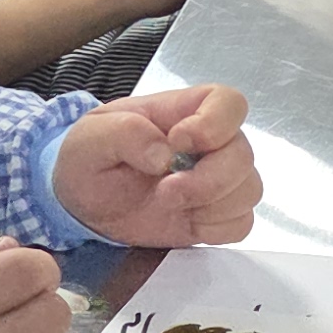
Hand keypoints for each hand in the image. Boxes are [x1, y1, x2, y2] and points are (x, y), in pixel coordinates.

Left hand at [50, 84, 258, 245]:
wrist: (83, 204)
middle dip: (209, 180)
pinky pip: (241, 223)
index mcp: (184, 111)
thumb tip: (165, 154)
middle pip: (243, 154)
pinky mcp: (216, 215)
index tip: (179, 142)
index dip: (216, 124)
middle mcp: (211, 143)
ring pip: (249, 191)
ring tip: (169, 204)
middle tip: (166, 191)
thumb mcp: (90, 137)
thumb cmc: (89, 159)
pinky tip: (186, 222)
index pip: (229, 103)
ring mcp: (217, 180)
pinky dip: (216, 228)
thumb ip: (125, 133)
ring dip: (212, 205)